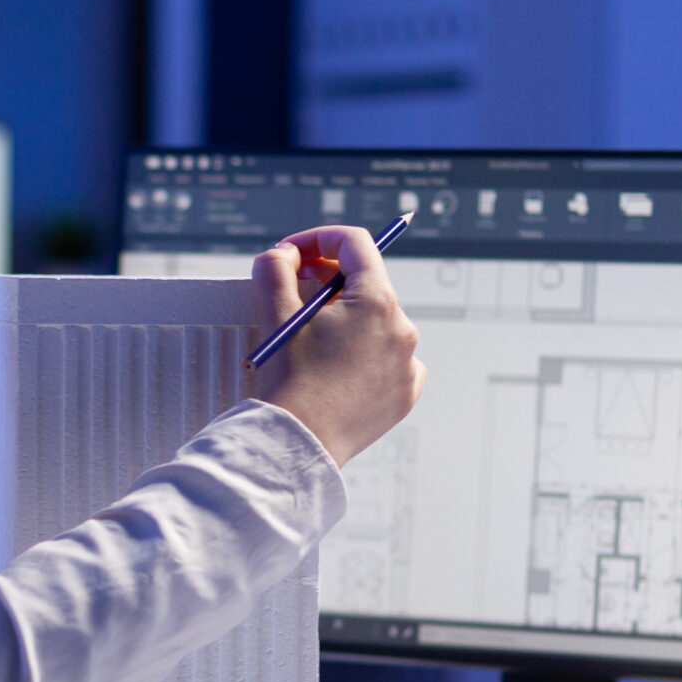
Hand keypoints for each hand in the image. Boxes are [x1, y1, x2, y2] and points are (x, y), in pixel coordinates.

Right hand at [248, 225, 424, 464]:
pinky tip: (338, 368)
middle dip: (328, 281)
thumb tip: (284, 254)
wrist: (299, 443)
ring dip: (346, 320)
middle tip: (295, 292)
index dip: (319, 238)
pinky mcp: (405, 394)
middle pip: (366, 284)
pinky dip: (365, 355)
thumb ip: (275, 267)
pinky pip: (389, 360)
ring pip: (377, 323)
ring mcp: (408, 364)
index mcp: (377, 302)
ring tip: (312, 340)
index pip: (355, 243)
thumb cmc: (290, 382)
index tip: (295, 253)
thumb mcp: (274, 312)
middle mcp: (403, 329)